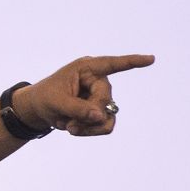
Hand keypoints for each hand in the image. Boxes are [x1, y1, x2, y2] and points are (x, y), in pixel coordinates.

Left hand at [14, 54, 154, 135]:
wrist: (39, 110)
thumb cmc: (45, 98)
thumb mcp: (55, 102)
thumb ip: (77, 108)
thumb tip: (101, 116)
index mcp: (87, 69)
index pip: (112, 64)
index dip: (132, 62)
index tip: (151, 59)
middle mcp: (98, 81)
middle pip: (104, 101)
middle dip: (86, 115)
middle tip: (68, 123)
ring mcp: (102, 97)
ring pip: (107, 117)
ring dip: (88, 127)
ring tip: (69, 127)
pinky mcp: (101, 111)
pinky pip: (105, 126)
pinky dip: (89, 131)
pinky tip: (74, 129)